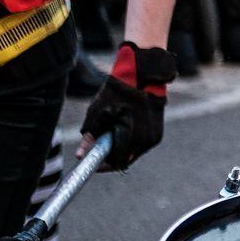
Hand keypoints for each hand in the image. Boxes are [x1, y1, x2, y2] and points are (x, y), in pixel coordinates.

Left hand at [79, 41, 175, 168]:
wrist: (144, 75)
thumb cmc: (119, 92)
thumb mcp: (99, 113)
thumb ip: (91, 136)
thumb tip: (80, 155)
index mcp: (132, 138)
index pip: (117, 163)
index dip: (104, 165)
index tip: (94, 162)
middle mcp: (146, 141)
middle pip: (125, 159)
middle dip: (112, 155)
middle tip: (100, 144)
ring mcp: (154, 137)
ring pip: (133, 152)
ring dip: (122, 147)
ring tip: (113, 130)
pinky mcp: (158, 132)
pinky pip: (141, 144)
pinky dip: (131, 140)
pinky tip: (125, 126)